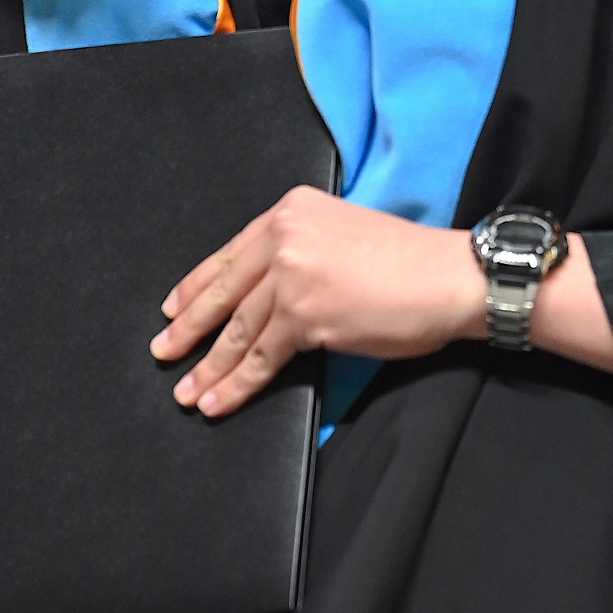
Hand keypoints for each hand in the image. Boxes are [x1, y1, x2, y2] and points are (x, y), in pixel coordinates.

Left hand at [152, 190, 612, 416]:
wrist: (450, 277)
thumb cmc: (410, 262)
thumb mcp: (344, 234)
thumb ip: (302, 251)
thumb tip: (269, 293)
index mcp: (292, 210)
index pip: (231, 254)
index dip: (197, 287)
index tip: (172, 308)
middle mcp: (285, 236)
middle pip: (224, 291)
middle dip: (188, 329)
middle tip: (162, 352)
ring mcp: (292, 275)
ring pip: (237, 330)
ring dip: (207, 367)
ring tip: (186, 392)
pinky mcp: (305, 316)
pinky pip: (260, 357)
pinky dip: (236, 384)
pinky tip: (217, 401)